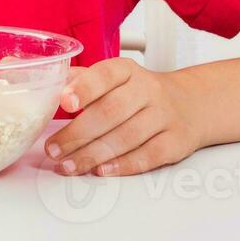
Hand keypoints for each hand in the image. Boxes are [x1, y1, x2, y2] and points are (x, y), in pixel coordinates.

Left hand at [44, 58, 202, 176]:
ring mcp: (164, 116)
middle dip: (78, 133)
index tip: (65, 102)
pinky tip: (102, 170)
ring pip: (127, 136)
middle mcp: (147, 90)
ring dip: (93, 154)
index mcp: (127, 70)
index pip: (105, 75)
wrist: (190, 103)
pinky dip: (123, 165)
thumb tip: (49, 85)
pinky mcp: (175, 141)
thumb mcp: (115, 78)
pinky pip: (149, 155)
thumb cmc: (140, 93)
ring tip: (69, 165)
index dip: (84, 88)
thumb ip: (84, 81)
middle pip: (111, 112)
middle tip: (54, 149)